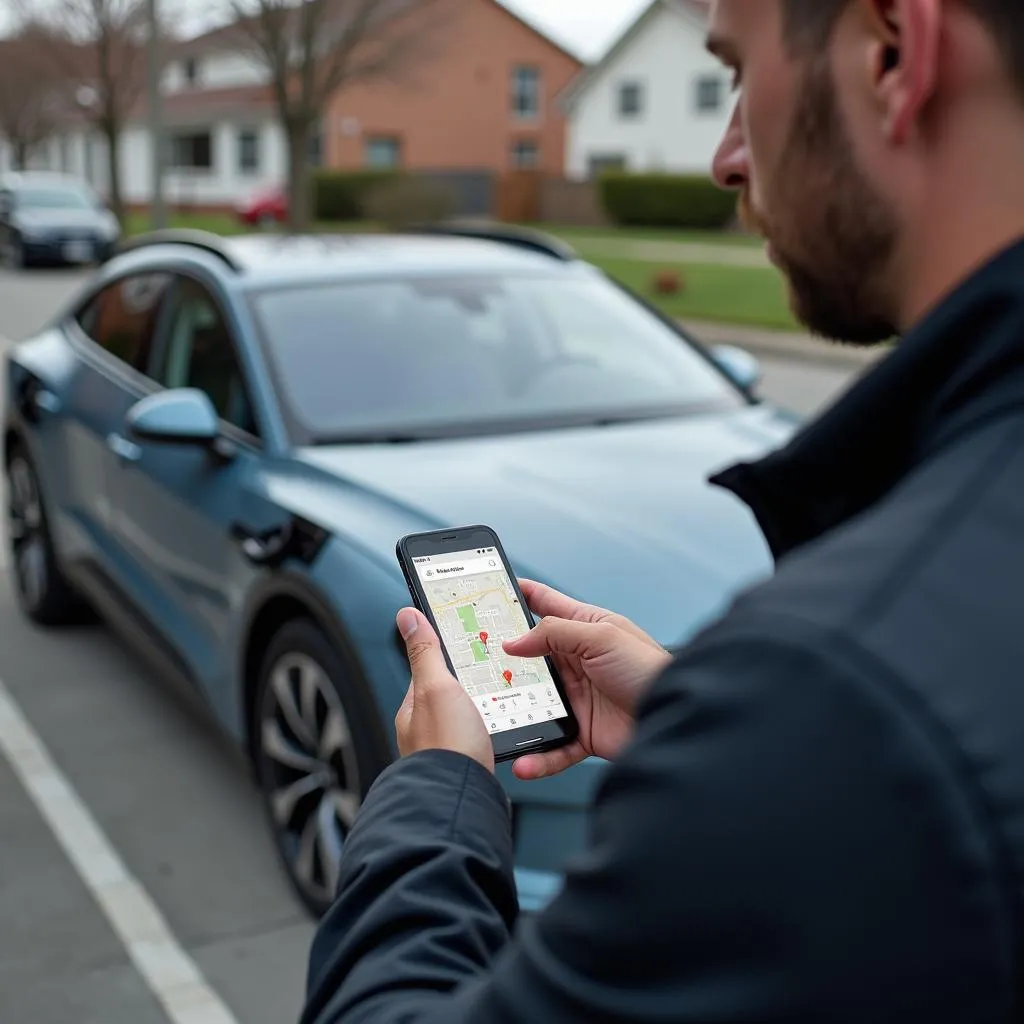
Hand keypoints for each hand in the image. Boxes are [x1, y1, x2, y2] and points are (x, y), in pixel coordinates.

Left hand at [394, 608, 494, 772]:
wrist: (461, 799)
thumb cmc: (447, 746)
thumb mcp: (436, 687)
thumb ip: (424, 653)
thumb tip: (407, 617)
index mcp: (413, 709)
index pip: (428, 670)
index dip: (446, 654)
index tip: (463, 643)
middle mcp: (424, 730)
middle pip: (449, 695)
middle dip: (469, 684)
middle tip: (491, 673)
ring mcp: (444, 749)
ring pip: (466, 718)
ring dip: (482, 709)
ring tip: (501, 701)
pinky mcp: (465, 765)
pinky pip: (478, 739)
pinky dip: (489, 731)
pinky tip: (501, 729)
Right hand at [502, 580, 671, 780]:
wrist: (676, 719)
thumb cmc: (650, 670)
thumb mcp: (601, 637)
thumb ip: (555, 634)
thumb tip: (514, 641)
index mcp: (585, 629)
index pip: (545, 605)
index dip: (519, 597)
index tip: (490, 591)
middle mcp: (578, 662)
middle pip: (530, 659)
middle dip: (502, 662)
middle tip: (473, 663)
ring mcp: (579, 697)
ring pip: (535, 704)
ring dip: (514, 713)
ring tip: (492, 719)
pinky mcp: (584, 732)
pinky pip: (553, 745)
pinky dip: (538, 756)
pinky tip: (524, 761)